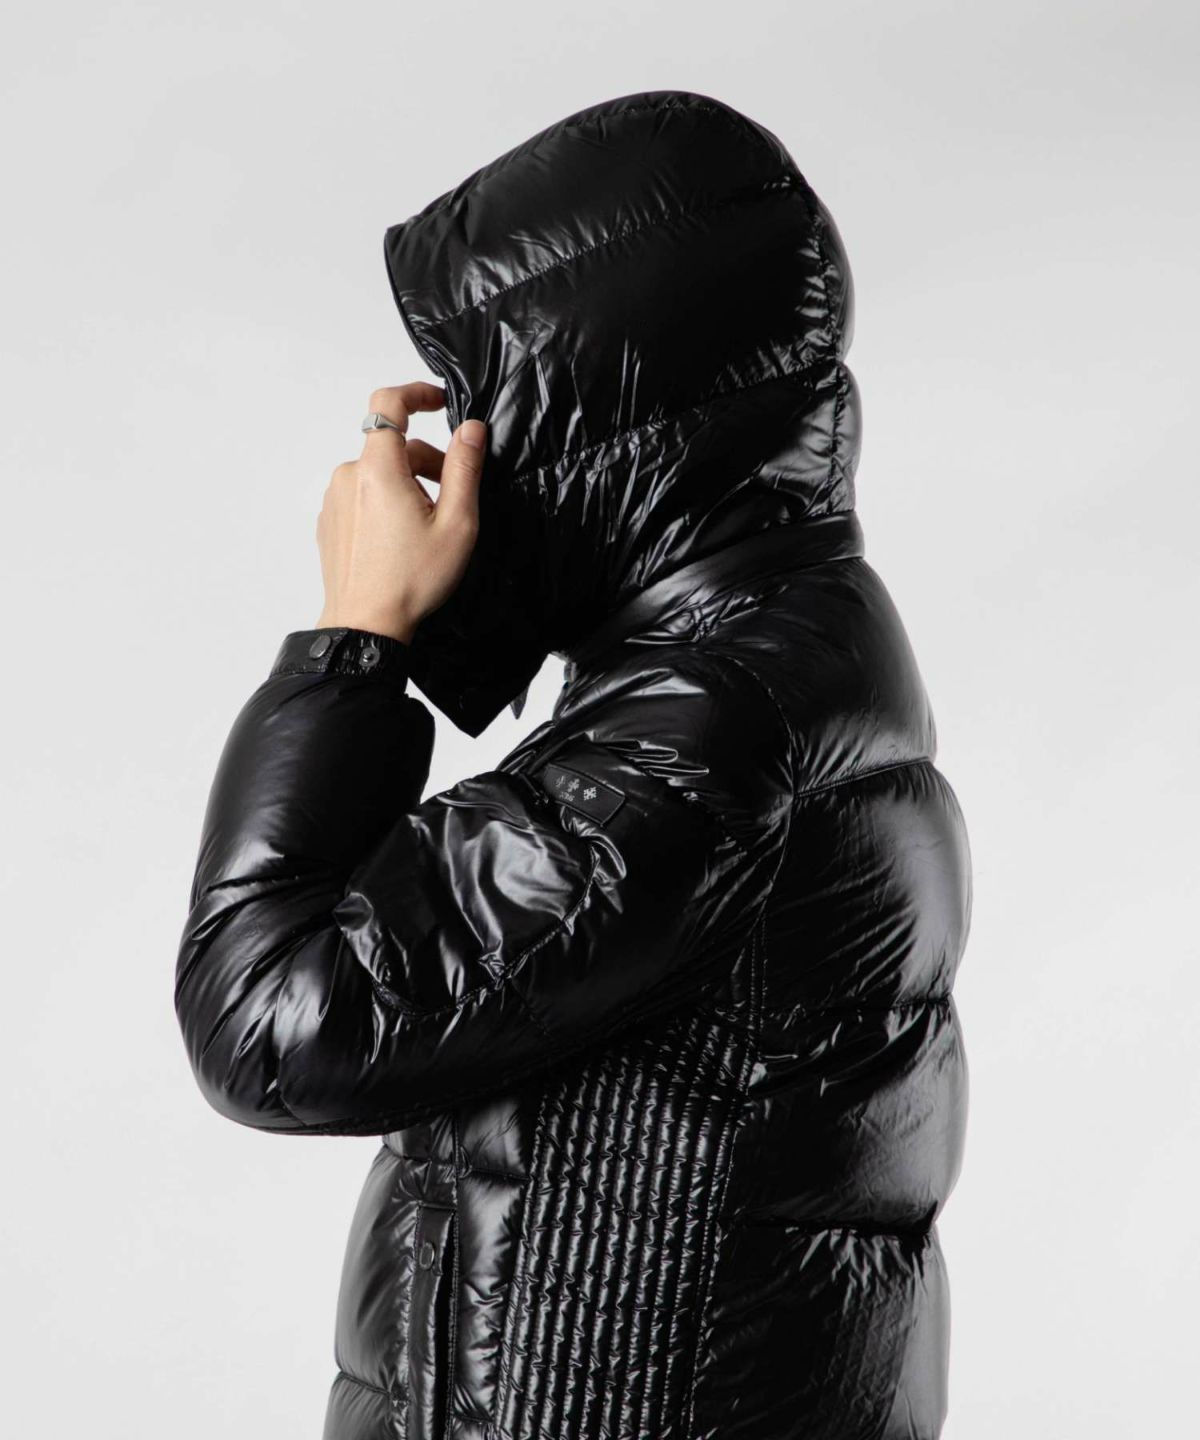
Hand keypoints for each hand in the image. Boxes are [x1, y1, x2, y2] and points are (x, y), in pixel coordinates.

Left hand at [314, 383, 484, 643]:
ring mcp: (334, 500)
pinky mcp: (329, 521)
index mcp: (378, 469)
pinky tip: (402, 539)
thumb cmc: (412, 580)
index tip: (440, 402)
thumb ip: (465, 469)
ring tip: (428, 525)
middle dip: (426, 460)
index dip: (417, 393)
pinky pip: (362, 496)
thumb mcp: (456, 524)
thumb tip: (472, 429)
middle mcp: (349, 477)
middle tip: (454, 496)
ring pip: (378, 473)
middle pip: (392, 447)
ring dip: (406, 484)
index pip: (388, 403)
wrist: (366, 625)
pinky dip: (385, 503)